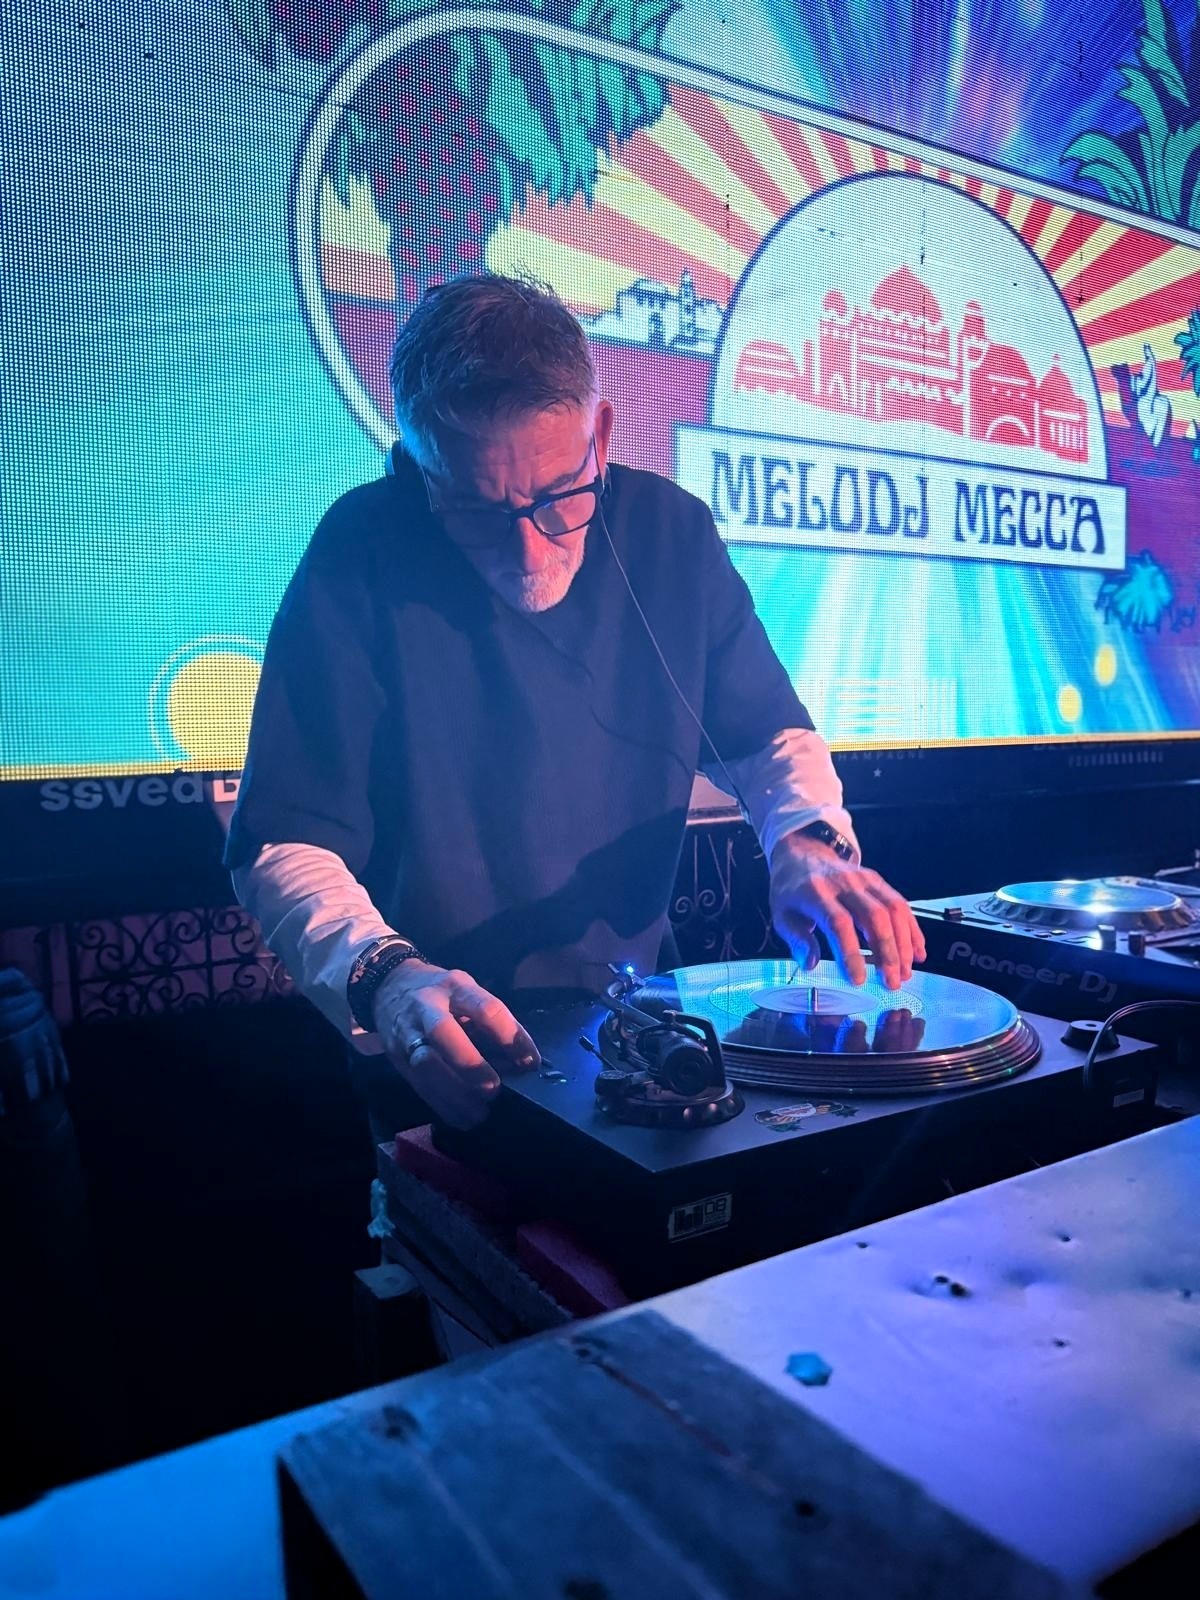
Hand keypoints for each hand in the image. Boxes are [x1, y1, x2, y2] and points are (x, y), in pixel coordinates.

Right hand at [371, 961, 539, 1128]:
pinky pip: (417, 1084)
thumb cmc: (442, 993)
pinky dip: (441, 1105)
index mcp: (456, 988)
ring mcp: (408, 1032)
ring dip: (454, 1093)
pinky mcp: (397, 1057)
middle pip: (443, 1032)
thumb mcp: (469, 993)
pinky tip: (461, 1118)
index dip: (511, 1037)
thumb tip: (525, 1061)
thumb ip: (495, 1022)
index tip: (529, 1063)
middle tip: (494, 1088)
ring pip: (425, 1064)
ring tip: (479, 1112)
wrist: (389, 986)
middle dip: (470, 1065)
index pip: (486, 1009)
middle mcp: (428, 1007)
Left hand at [768, 833, 925, 989]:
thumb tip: (810, 964)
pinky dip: (912, 929)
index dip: (851, 952)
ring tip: (904, 973)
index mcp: (815, 892)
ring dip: (904, 944)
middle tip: (892, 982)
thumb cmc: (791, 890)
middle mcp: (844, 883)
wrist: (802, 854)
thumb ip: (797, 940)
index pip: (838, 923)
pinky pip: (900, 904)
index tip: (858, 980)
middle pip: (874, 916)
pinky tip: (917, 952)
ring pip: (893, 909)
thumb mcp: (781, 915)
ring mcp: (864, 879)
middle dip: (888, 952)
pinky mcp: (877, 880)